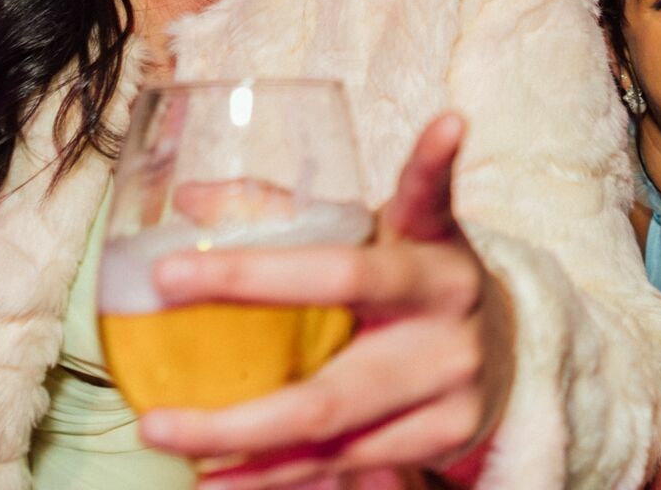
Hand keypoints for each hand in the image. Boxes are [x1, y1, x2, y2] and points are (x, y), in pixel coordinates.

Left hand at [139, 114, 514, 488]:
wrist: (508, 330)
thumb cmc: (416, 268)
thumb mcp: (374, 226)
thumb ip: (288, 210)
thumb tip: (192, 199)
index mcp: (429, 253)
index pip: (335, 269)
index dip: (256, 271)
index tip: (167, 270)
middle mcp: (448, 322)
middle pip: (330, 386)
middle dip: (237, 414)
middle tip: (153, 419)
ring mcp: (453, 386)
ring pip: (331, 438)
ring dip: (242, 453)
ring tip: (171, 447)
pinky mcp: (450, 434)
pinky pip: (348, 465)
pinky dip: (278, 475)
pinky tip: (221, 477)